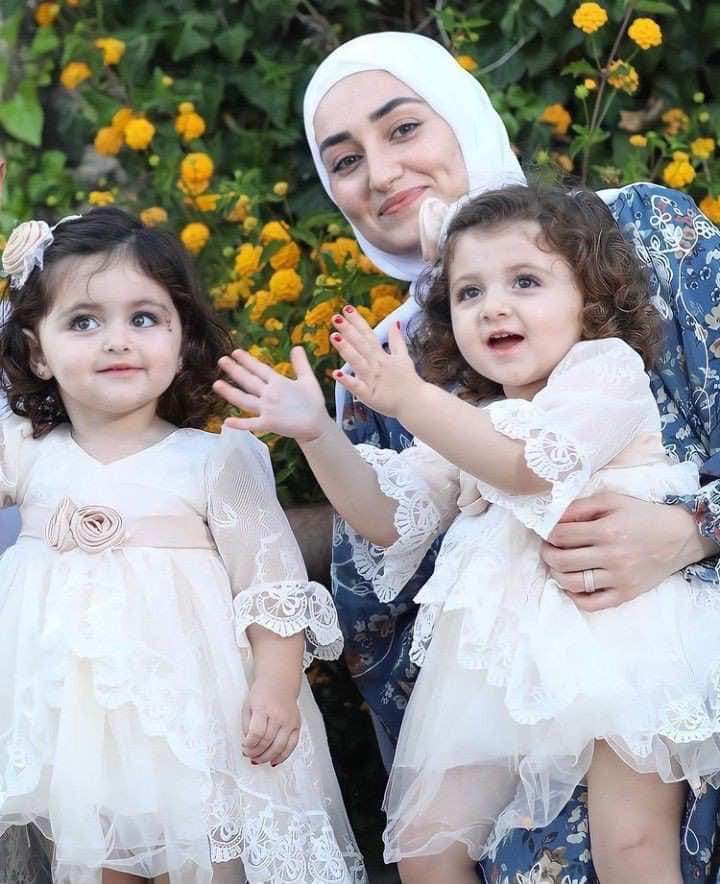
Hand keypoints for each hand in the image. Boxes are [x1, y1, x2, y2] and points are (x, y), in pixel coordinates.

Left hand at [213, 346, 330, 441]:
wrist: (316, 426)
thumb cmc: (313, 403)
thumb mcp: (309, 380)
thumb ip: (301, 363)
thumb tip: (297, 347)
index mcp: (279, 383)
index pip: (259, 368)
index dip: (246, 360)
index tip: (235, 352)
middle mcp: (270, 394)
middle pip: (248, 381)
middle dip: (234, 370)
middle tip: (221, 360)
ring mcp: (268, 410)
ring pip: (244, 400)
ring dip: (230, 392)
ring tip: (216, 385)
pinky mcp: (268, 424)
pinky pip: (251, 424)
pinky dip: (239, 424)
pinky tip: (227, 421)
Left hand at [242, 677, 300, 765]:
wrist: (280, 682)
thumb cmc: (262, 694)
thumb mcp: (248, 706)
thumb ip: (247, 726)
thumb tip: (248, 745)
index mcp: (263, 708)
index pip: (256, 733)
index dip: (248, 745)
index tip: (244, 747)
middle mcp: (278, 714)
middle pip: (267, 741)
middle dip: (256, 753)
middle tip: (249, 755)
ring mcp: (289, 720)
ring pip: (280, 747)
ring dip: (267, 757)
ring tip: (258, 760)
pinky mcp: (297, 725)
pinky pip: (292, 746)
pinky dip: (282, 756)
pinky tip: (274, 761)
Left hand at [330, 306, 422, 417]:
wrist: (416, 403)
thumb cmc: (408, 381)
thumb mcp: (404, 357)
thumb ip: (397, 340)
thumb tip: (395, 322)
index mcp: (382, 355)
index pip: (368, 334)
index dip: (357, 321)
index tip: (347, 308)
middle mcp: (376, 364)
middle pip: (361, 344)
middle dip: (349, 330)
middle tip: (336, 317)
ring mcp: (372, 379)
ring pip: (357, 361)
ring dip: (346, 349)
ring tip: (334, 337)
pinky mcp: (369, 395)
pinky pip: (357, 387)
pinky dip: (347, 381)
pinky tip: (336, 373)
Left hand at [541, 492, 713, 611]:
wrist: (680, 536)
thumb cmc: (642, 515)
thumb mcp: (611, 501)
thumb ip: (580, 507)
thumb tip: (552, 518)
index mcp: (607, 530)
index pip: (561, 535)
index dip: (548, 533)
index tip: (547, 532)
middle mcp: (612, 556)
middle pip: (562, 560)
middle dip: (547, 553)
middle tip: (548, 548)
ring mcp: (619, 578)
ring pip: (572, 583)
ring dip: (556, 574)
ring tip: (558, 565)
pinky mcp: (626, 594)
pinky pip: (591, 604)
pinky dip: (574, 597)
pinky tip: (572, 585)